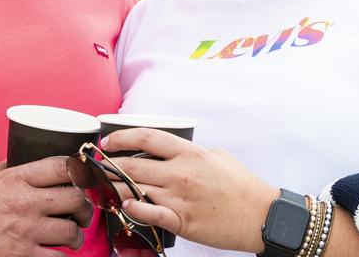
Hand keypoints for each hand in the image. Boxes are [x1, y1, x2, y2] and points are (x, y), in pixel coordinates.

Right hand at [0, 157, 92, 256]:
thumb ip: (8, 167)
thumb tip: (23, 156)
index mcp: (16, 180)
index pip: (62, 166)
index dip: (80, 169)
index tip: (84, 177)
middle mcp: (25, 203)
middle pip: (76, 198)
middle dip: (85, 206)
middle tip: (83, 211)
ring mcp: (26, 232)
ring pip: (71, 231)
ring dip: (76, 234)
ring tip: (73, 235)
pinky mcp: (23, 256)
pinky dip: (62, 255)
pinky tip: (58, 251)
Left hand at [102, 129, 277, 253]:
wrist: (260, 215)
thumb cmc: (240, 184)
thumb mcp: (215, 155)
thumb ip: (189, 152)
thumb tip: (168, 151)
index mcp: (189, 152)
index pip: (146, 138)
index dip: (121, 137)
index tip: (108, 141)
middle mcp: (181, 173)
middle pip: (133, 165)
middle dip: (109, 165)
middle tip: (98, 165)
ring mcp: (180, 198)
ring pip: (135, 189)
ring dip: (115, 187)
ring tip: (104, 185)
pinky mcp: (182, 221)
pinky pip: (149, 214)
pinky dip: (133, 208)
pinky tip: (124, 204)